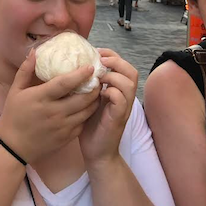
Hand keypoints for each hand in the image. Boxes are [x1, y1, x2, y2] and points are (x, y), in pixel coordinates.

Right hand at [0, 50, 100, 164]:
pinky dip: (88, 114)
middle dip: (94, 87)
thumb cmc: (13, 115)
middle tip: (99, 78)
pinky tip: (88, 107)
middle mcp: (54, 112)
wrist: (14, 146)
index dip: (80, 74)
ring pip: (86, 112)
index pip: (65, 83)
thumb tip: (35, 51)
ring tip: (98, 91)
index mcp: (41, 98)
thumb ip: (26, 70)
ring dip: (94, 100)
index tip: (90, 67)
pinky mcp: (66, 138)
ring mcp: (62, 127)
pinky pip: (83, 123)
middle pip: (82, 98)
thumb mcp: (15, 91)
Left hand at [79, 49, 137, 165]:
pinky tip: (99, 94)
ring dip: (113, 75)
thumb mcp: (89, 101)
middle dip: (116, 61)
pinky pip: (120, 99)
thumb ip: (89, 86)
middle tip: (99, 61)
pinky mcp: (118, 118)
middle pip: (131, 70)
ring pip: (129, 82)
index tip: (95, 52)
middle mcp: (124, 97)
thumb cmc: (90, 126)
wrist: (96, 153)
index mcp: (117, 90)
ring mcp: (123, 107)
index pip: (122, 65)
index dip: (111, 55)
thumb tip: (74, 68)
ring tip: (98, 77)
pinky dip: (110, 92)